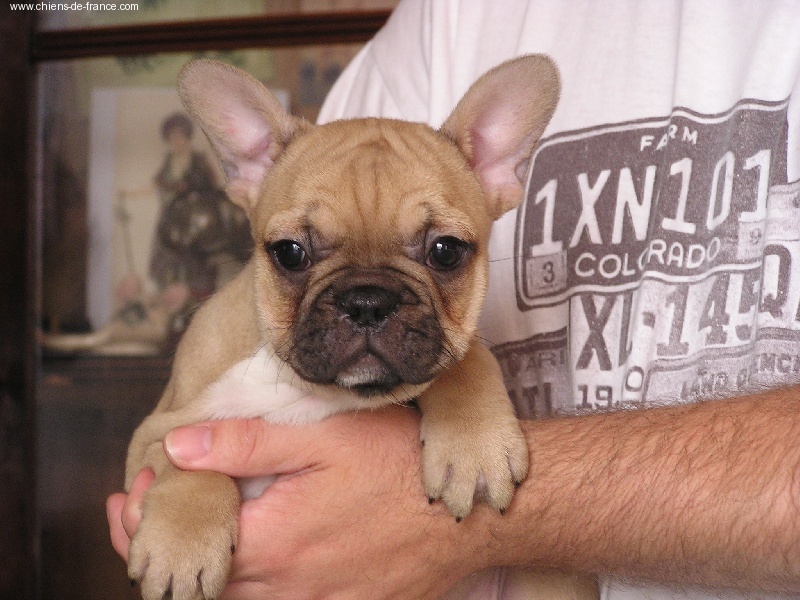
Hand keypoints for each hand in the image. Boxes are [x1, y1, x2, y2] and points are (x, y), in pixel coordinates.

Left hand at [108, 405, 502, 598]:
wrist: (468, 516)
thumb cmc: (399, 466)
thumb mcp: (325, 437)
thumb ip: (246, 442)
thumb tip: (176, 447)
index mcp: (275, 541)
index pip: (186, 545)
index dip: (145, 523)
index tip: (128, 496)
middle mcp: (289, 587)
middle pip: (203, 585)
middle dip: (163, 550)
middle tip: (139, 515)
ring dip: (204, 573)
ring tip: (187, 538)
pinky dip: (251, 589)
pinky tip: (252, 561)